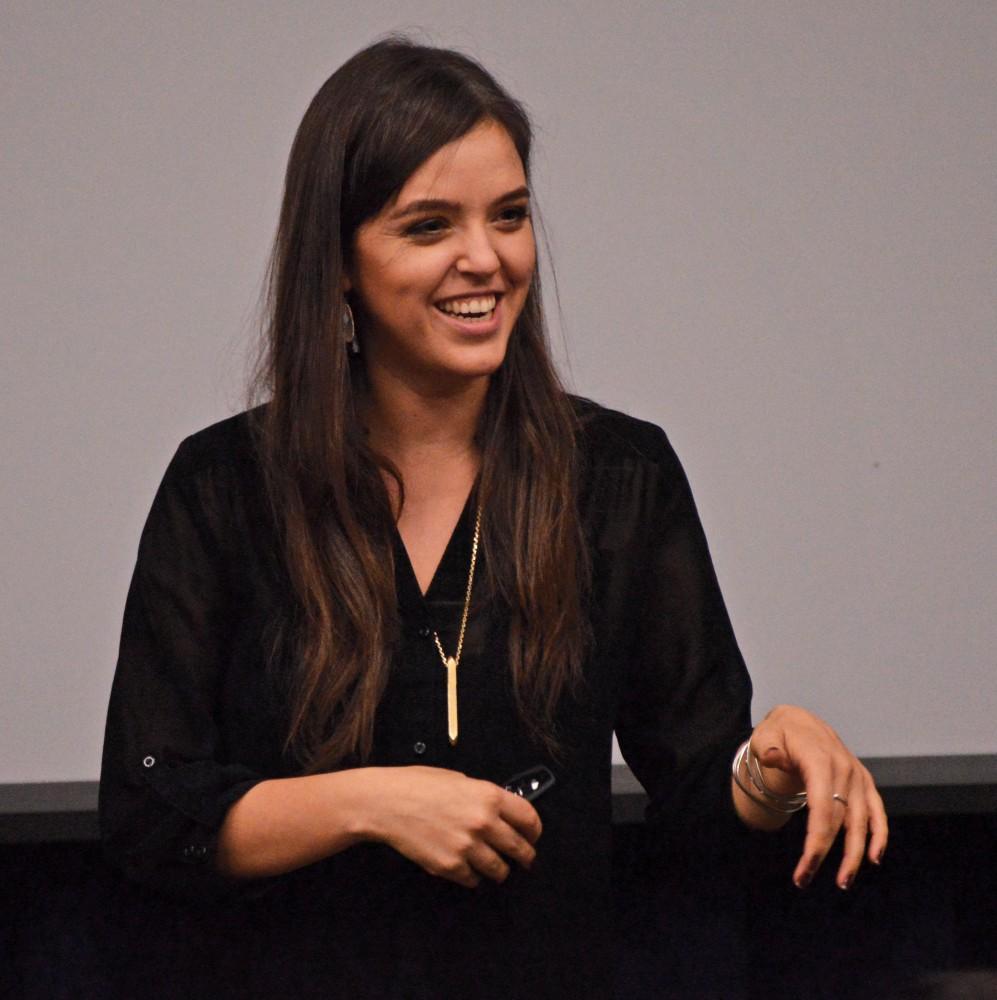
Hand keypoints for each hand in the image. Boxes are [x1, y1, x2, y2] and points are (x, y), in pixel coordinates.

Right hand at [363, 765, 541, 888]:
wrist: (387, 803)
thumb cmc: (418, 785)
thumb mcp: (459, 780)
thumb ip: (484, 797)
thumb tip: (502, 812)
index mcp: (489, 796)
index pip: (529, 819)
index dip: (535, 831)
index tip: (533, 836)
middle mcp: (483, 822)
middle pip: (520, 848)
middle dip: (526, 856)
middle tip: (525, 859)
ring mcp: (467, 847)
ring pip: (499, 870)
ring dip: (500, 870)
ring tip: (497, 867)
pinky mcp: (450, 866)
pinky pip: (473, 879)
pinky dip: (473, 876)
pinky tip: (467, 867)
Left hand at [747, 705, 887, 889]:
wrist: (800, 721)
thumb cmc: (779, 732)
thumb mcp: (765, 735)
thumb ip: (768, 747)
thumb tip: (771, 756)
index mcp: (820, 759)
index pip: (822, 807)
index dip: (816, 840)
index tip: (805, 866)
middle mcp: (844, 769)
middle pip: (840, 820)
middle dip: (825, 853)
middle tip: (805, 879)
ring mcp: (857, 776)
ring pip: (862, 821)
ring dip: (855, 853)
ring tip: (843, 881)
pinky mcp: (864, 781)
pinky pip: (877, 811)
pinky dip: (880, 834)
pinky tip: (874, 857)